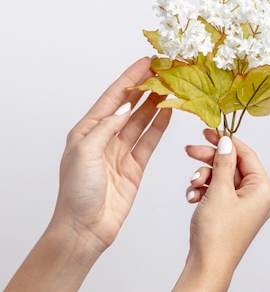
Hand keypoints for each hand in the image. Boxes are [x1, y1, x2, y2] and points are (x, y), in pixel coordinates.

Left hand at [51, 58, 170, 253]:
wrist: (85, 228)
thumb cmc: (77, 192)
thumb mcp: (84, 152)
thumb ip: (106, 128)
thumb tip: (125, 109)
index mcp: (87, 131)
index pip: (112, 97)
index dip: (129, 79)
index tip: (145, 62)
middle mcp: (104, 138)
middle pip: (129, 106)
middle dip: (146, 88)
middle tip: (164, 72)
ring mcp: (120, 152)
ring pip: (142, 122)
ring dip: (155, 104)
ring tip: (171, 88)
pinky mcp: (134, 167)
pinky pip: (149, 141)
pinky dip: (159, 127)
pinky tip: (168, 113)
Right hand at [184, 130, 269, 283]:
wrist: (207, 268)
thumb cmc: (217, 234)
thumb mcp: (219, 191)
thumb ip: (222, 163)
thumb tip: (226, 142)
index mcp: (263, 189)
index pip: (245, 154)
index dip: (225, 140)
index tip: (207, 131)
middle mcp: (258, 197)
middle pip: (232, 165)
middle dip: (210, 160)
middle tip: (190, 151)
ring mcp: (245, 206)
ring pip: (223, 178)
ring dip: (204, 177)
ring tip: (192, 186)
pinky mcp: (231, 214)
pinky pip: (218, 193)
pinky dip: (204, 191)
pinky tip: (192, 197)